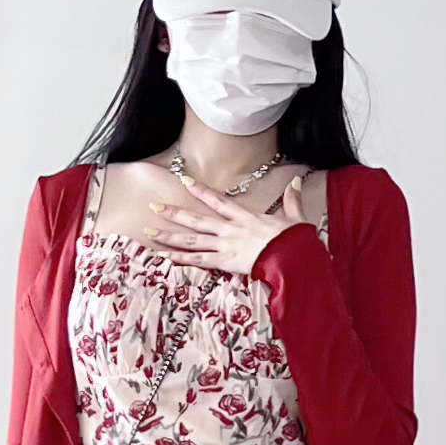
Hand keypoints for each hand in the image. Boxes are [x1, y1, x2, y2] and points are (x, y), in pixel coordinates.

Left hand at [147, 174, 310, 273]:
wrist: (294, 258)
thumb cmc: (296, 241)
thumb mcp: (295, 218)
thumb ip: (292, 200)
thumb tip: (296, 182)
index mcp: (245, 217)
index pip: (218, 200)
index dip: (201, 191)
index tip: (185, 182)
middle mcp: (230, 229)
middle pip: (196, 219)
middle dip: (174, 212)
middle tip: (154, 206)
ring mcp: (225, 245)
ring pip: (191, 239)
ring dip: (169, 235)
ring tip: (149, 231)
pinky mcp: (225, 262)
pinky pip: (198, 260)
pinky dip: (179, 258)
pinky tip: (163, 256)